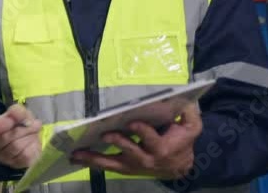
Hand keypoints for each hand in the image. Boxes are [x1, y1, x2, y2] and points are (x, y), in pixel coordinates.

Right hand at [0, 103, 42, 168]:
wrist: (27, 135)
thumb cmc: (18, 123)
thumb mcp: (17, 112)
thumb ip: (16, 111)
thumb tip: (16, 114)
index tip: (11, 119)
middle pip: (5, 138)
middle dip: (23, 128)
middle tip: (34, 123)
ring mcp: (2, 158)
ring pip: (16, 147)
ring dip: (29, 137)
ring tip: (34, 131)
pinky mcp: (16, 165)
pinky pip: (25, 156)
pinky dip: (33, 146)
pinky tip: (33, 141)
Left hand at [71, 104, 201, 178]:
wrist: (179, 166)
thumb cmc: (181, 141)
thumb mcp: (192, 126)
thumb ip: (188, 113)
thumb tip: (183, 99)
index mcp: (162, 147)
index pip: (151, 139)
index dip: (142, 131)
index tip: (132, 122)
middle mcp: (146, 158)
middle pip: (130, 152)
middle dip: (119, 143)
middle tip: (106, 135)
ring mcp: (133, 165)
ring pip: (112, 163)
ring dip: (94, 158)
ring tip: (77, 153)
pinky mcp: (124, 168)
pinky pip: (106, 166)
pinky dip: (90, 162)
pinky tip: (75, 157)